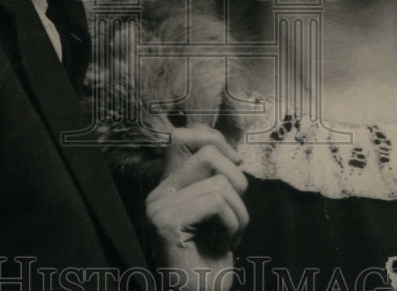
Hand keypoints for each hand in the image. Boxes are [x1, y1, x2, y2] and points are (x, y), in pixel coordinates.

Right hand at [145, 126, 248, 290]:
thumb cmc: (213, 260)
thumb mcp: (218, 212)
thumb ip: (216, 180)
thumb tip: (233, 152)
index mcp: (168, 186)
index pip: (183, 137)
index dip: (216, 141)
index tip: (236, 163)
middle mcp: (158, 193)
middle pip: (208, 154)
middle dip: (237, 183)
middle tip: (234, 217)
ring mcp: (159, 207)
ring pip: (220, 183)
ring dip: (238, 215)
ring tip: (227, 239)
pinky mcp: (166, 223)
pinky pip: (218, 203)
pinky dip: (232, 226)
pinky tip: (221, 247)